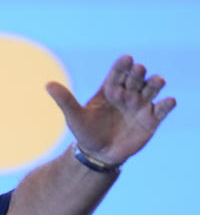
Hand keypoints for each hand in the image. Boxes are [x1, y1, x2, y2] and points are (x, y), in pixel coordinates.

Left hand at [46, 55, 175, 164]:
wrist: (98, 155)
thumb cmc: (85, 133)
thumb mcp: (74, 117)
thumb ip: (64, 100)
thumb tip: (47, 84)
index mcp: (110, 90)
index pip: (118, 73)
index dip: (123, 65)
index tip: (126, 59)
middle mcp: (128, 94)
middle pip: (136, 78)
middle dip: (138, 73)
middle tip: (138, 70)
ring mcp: (140, 105)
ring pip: (152, 89)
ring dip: (155, 83)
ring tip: (157, 81)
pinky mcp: (151, 119)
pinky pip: (162, 109)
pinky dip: (167, 105)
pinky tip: (168, 102)